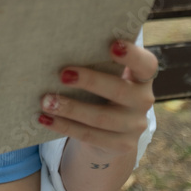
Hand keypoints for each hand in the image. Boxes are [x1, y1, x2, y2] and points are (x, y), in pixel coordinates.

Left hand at [39, 39, 157, 158]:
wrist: (111, 130)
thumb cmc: (102, 89)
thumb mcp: (106, 75)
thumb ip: (95, 63)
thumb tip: (58, 50)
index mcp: (141, 77)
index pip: (145, 64)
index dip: (132, 55)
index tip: (112, 45)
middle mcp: (143, 100)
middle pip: (119, 90)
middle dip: (90, 81)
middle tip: (62, 74)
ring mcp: (135, 125)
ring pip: (100, 117)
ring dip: (70, 108)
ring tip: (46, 101)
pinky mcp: (121, 145)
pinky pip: (89, 135)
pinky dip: (64, 126)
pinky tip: (45, 119)